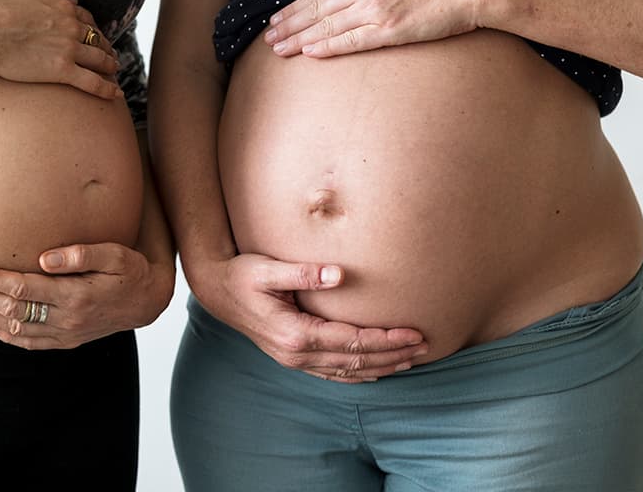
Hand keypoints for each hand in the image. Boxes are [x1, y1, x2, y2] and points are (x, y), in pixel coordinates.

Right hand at [0, 0, 122, 98]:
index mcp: (61, 6)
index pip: (85, 17)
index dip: (92, 27)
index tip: (94, 34)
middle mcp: (71, 26)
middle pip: (97, 38)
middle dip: (106, 46)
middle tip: (110, 55)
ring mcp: (68, 49)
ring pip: (100, 59)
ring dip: (110, 65)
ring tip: (114, 71)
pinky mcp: (61, 71)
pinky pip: (92, 82)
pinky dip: (107, 88)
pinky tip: (115, 94)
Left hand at [0, 243, 173, 349]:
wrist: (148, 302)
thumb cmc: (131, 270)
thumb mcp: (115, 254)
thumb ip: (81, 254)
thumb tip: (46, 257)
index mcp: (75, 296)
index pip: (22, 288)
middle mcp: (66, 319)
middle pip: (11, 309)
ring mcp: (65, 333)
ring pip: (16, 327)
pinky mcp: (66, 340)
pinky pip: (29, 341)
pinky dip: (5, 335)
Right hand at [190, 253, 427, 382]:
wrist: (216, 291)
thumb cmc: (242, 275)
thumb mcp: (268, 269)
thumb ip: (304, 272)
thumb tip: (339, 274)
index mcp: (294, 334)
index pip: (352, 341)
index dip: (386, 339)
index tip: (414, 332)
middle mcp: (296, 354)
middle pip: (356, 361)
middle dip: (393, 355)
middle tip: (425, 346)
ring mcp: (294, 360)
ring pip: (348, 372)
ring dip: (381, 367)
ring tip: (412, 359)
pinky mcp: (293, 358)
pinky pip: (333, 373)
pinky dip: (359, 373)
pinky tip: (377, 370)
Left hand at [264, 0, 487, 57]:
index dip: (295, 7)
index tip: (278, 18)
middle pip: (316, 9)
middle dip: (289, 24)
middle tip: (268, 37)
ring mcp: (375, 10)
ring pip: (327, 26)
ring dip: (299, 39)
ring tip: (279, 49)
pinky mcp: (389, 31)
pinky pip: (351, 41)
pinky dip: (327, 46)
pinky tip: (309, 53)